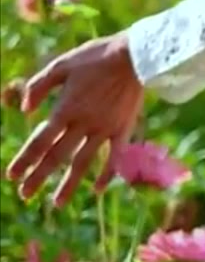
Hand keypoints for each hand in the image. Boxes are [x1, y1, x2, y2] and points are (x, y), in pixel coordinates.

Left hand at [5, 33, 143, 206]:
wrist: (136, 57)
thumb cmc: (96, 57)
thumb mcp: (61, 65)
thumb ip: (39, 87)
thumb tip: (26, 111)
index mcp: (66, 109)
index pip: (40, 140)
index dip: (25, 160)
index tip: (12, 176)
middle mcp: (84, 124)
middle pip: (57, 156)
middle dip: (39, 177)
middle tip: (25, 195)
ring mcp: (105, 129)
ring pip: (84, 162)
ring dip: (69, 184)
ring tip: (57, 204)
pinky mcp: (123, 129)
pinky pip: (114, 156)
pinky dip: (106, 174)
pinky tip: (97, 190)